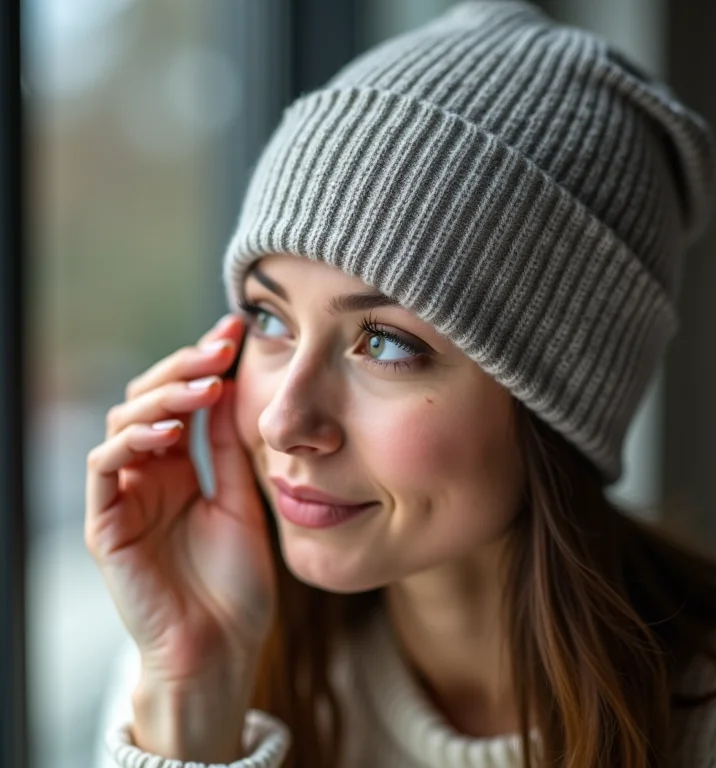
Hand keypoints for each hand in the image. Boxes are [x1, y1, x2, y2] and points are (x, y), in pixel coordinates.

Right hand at [85, 315, 275, 690]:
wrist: (223, 646)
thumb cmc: (236, 580)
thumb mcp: (240, 497)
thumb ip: (228, 446)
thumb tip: (232, 384)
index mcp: (179, 468)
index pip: (180, 400)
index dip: (203, 362)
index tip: (235, 331)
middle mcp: (148, 475)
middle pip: (149, 400)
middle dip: (184, 367)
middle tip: (221, 346)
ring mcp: (124, 497)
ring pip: (123, 424)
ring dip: (162, 398)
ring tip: (204, 386)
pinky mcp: (106, 525)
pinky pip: (105, 468)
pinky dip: (132, 442)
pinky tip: (170, 432)